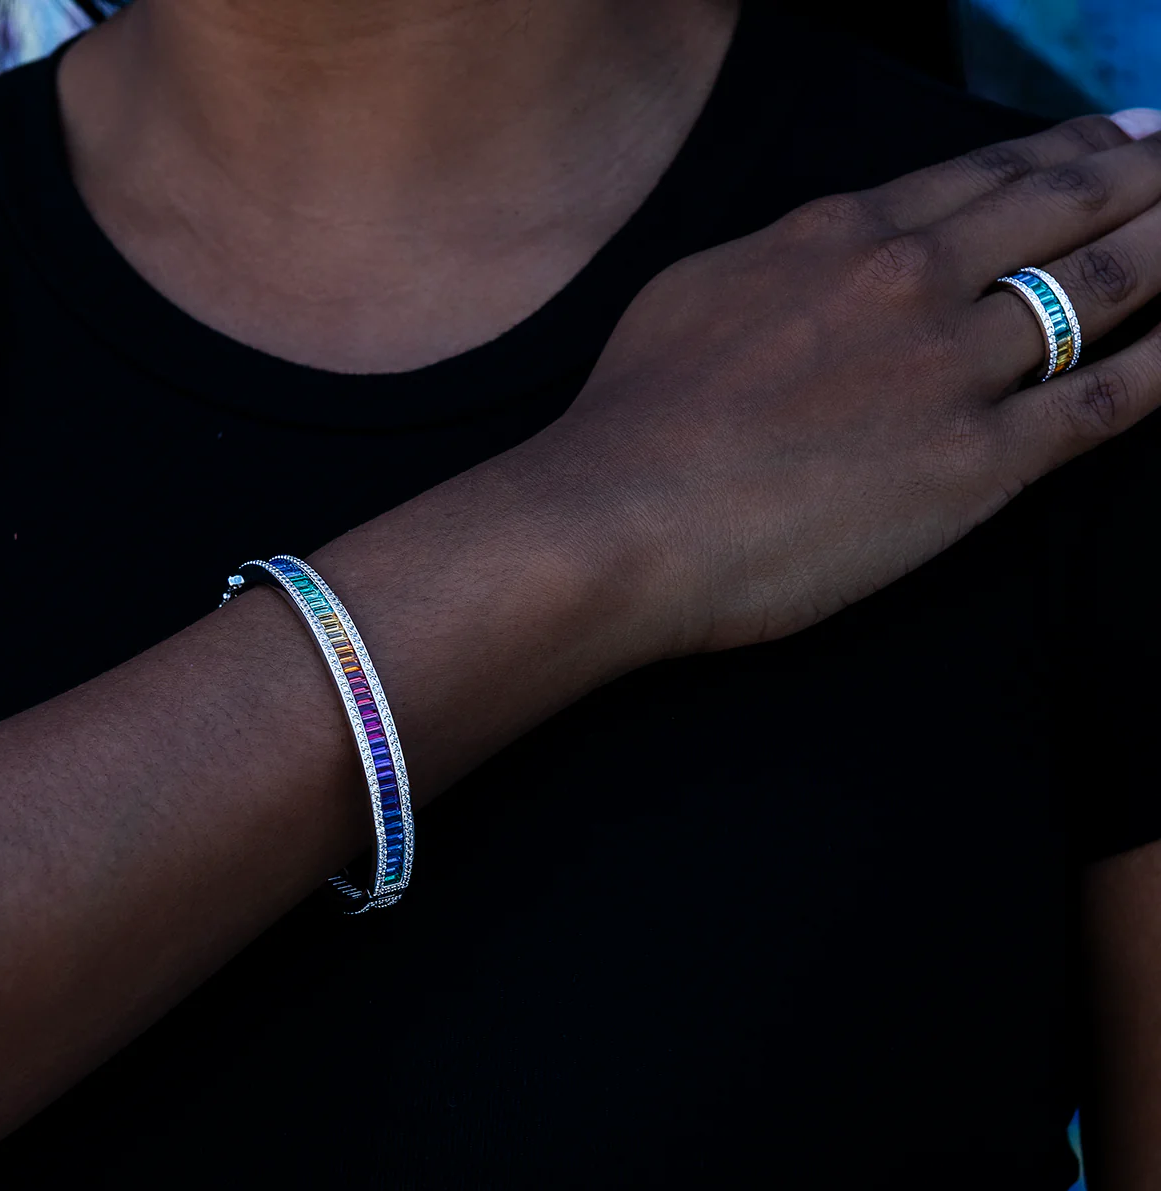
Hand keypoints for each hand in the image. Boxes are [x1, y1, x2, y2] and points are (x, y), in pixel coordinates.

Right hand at [541, 115, 1160, 655]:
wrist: (619, 516)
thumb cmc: (634, 418)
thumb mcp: (696, 294)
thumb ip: (782, 263)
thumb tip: (824, 257)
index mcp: (840, 235)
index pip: (984, 176)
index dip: (1065, 150)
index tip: (1117, 139)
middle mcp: (913, 281)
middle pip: (1064, 208)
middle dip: (1147, 176)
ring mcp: (953, 369)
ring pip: (1104, 289)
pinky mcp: (976, 464)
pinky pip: (1106, 404)